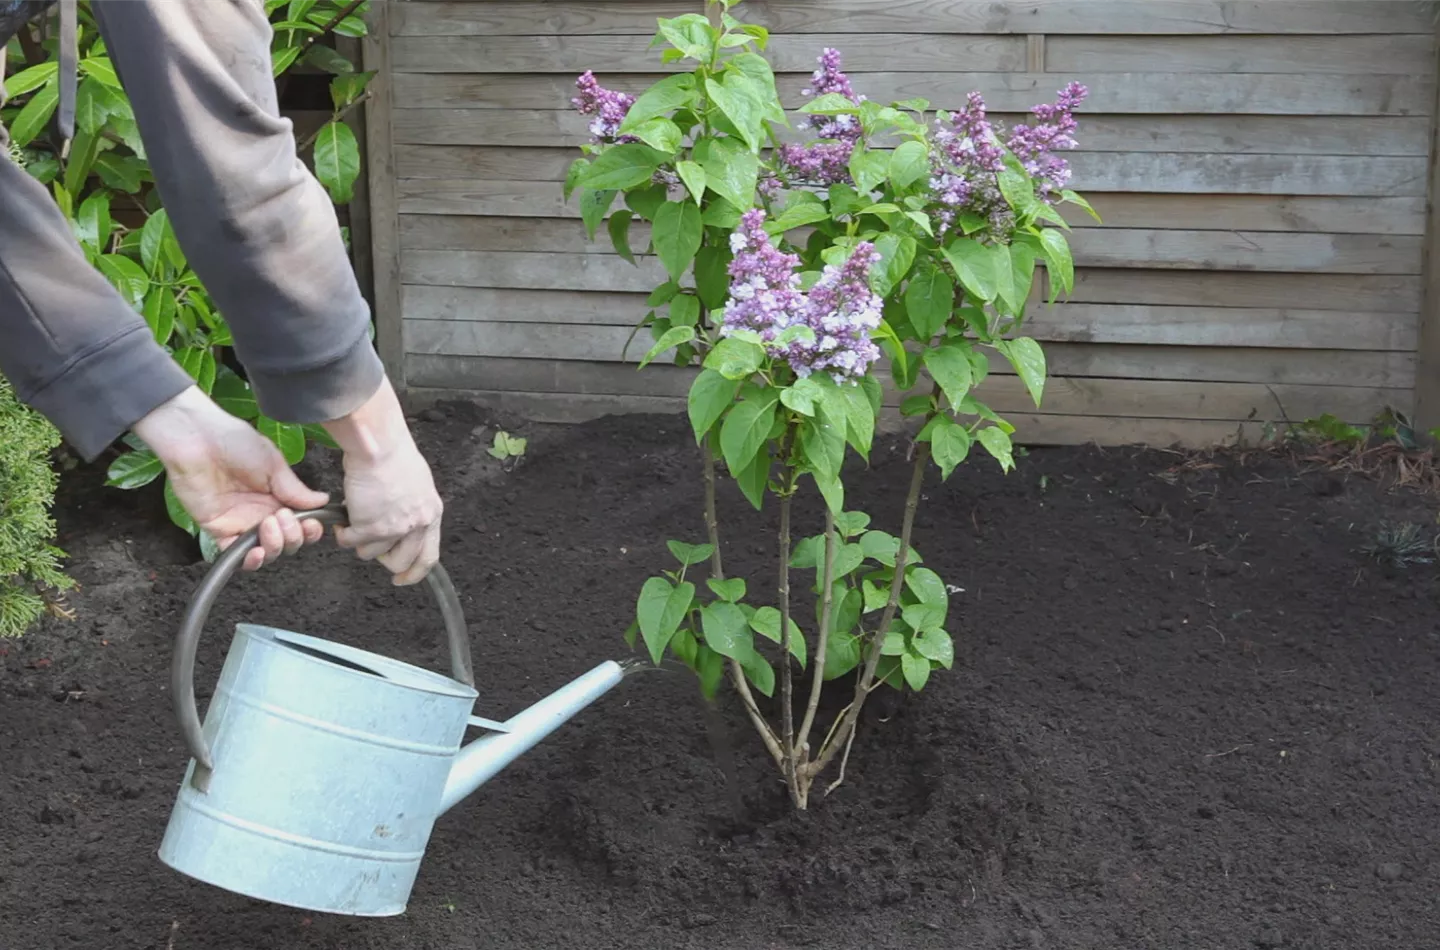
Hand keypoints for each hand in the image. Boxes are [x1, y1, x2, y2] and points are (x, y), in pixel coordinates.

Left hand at [133, 387, 329, 570]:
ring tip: (269, 525)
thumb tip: (323, 501)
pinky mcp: (218, 529)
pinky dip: (249, 560)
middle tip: (282, 516)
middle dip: (292, 536)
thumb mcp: (273, 464)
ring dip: (274, 545)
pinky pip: (235, 554)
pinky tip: (256, 552)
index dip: (308, 529)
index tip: (311, 523)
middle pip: (287, 541)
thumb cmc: (234, 442)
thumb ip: (296, 489)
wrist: (197, 440)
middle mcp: (262, 513)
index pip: (300, 523)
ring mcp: (241, 523)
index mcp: (279, 497)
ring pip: (266, 551)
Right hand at [321, 378, 441, 585]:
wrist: (379, 447)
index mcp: (431, 514)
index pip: (429, 557)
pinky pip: (351, 543)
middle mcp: (417, 525)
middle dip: (381, 558)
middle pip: (400, 562)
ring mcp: (395, 529)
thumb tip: (402, 520)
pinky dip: (343, 535)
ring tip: (353, 524)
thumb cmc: (393, 456)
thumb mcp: (416, 485)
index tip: (403, 580)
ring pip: (371, 554)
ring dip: (359, 542)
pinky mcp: (371, 528)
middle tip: (370, 543)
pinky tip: (342, 521)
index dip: (414, 573)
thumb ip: (413, 507)